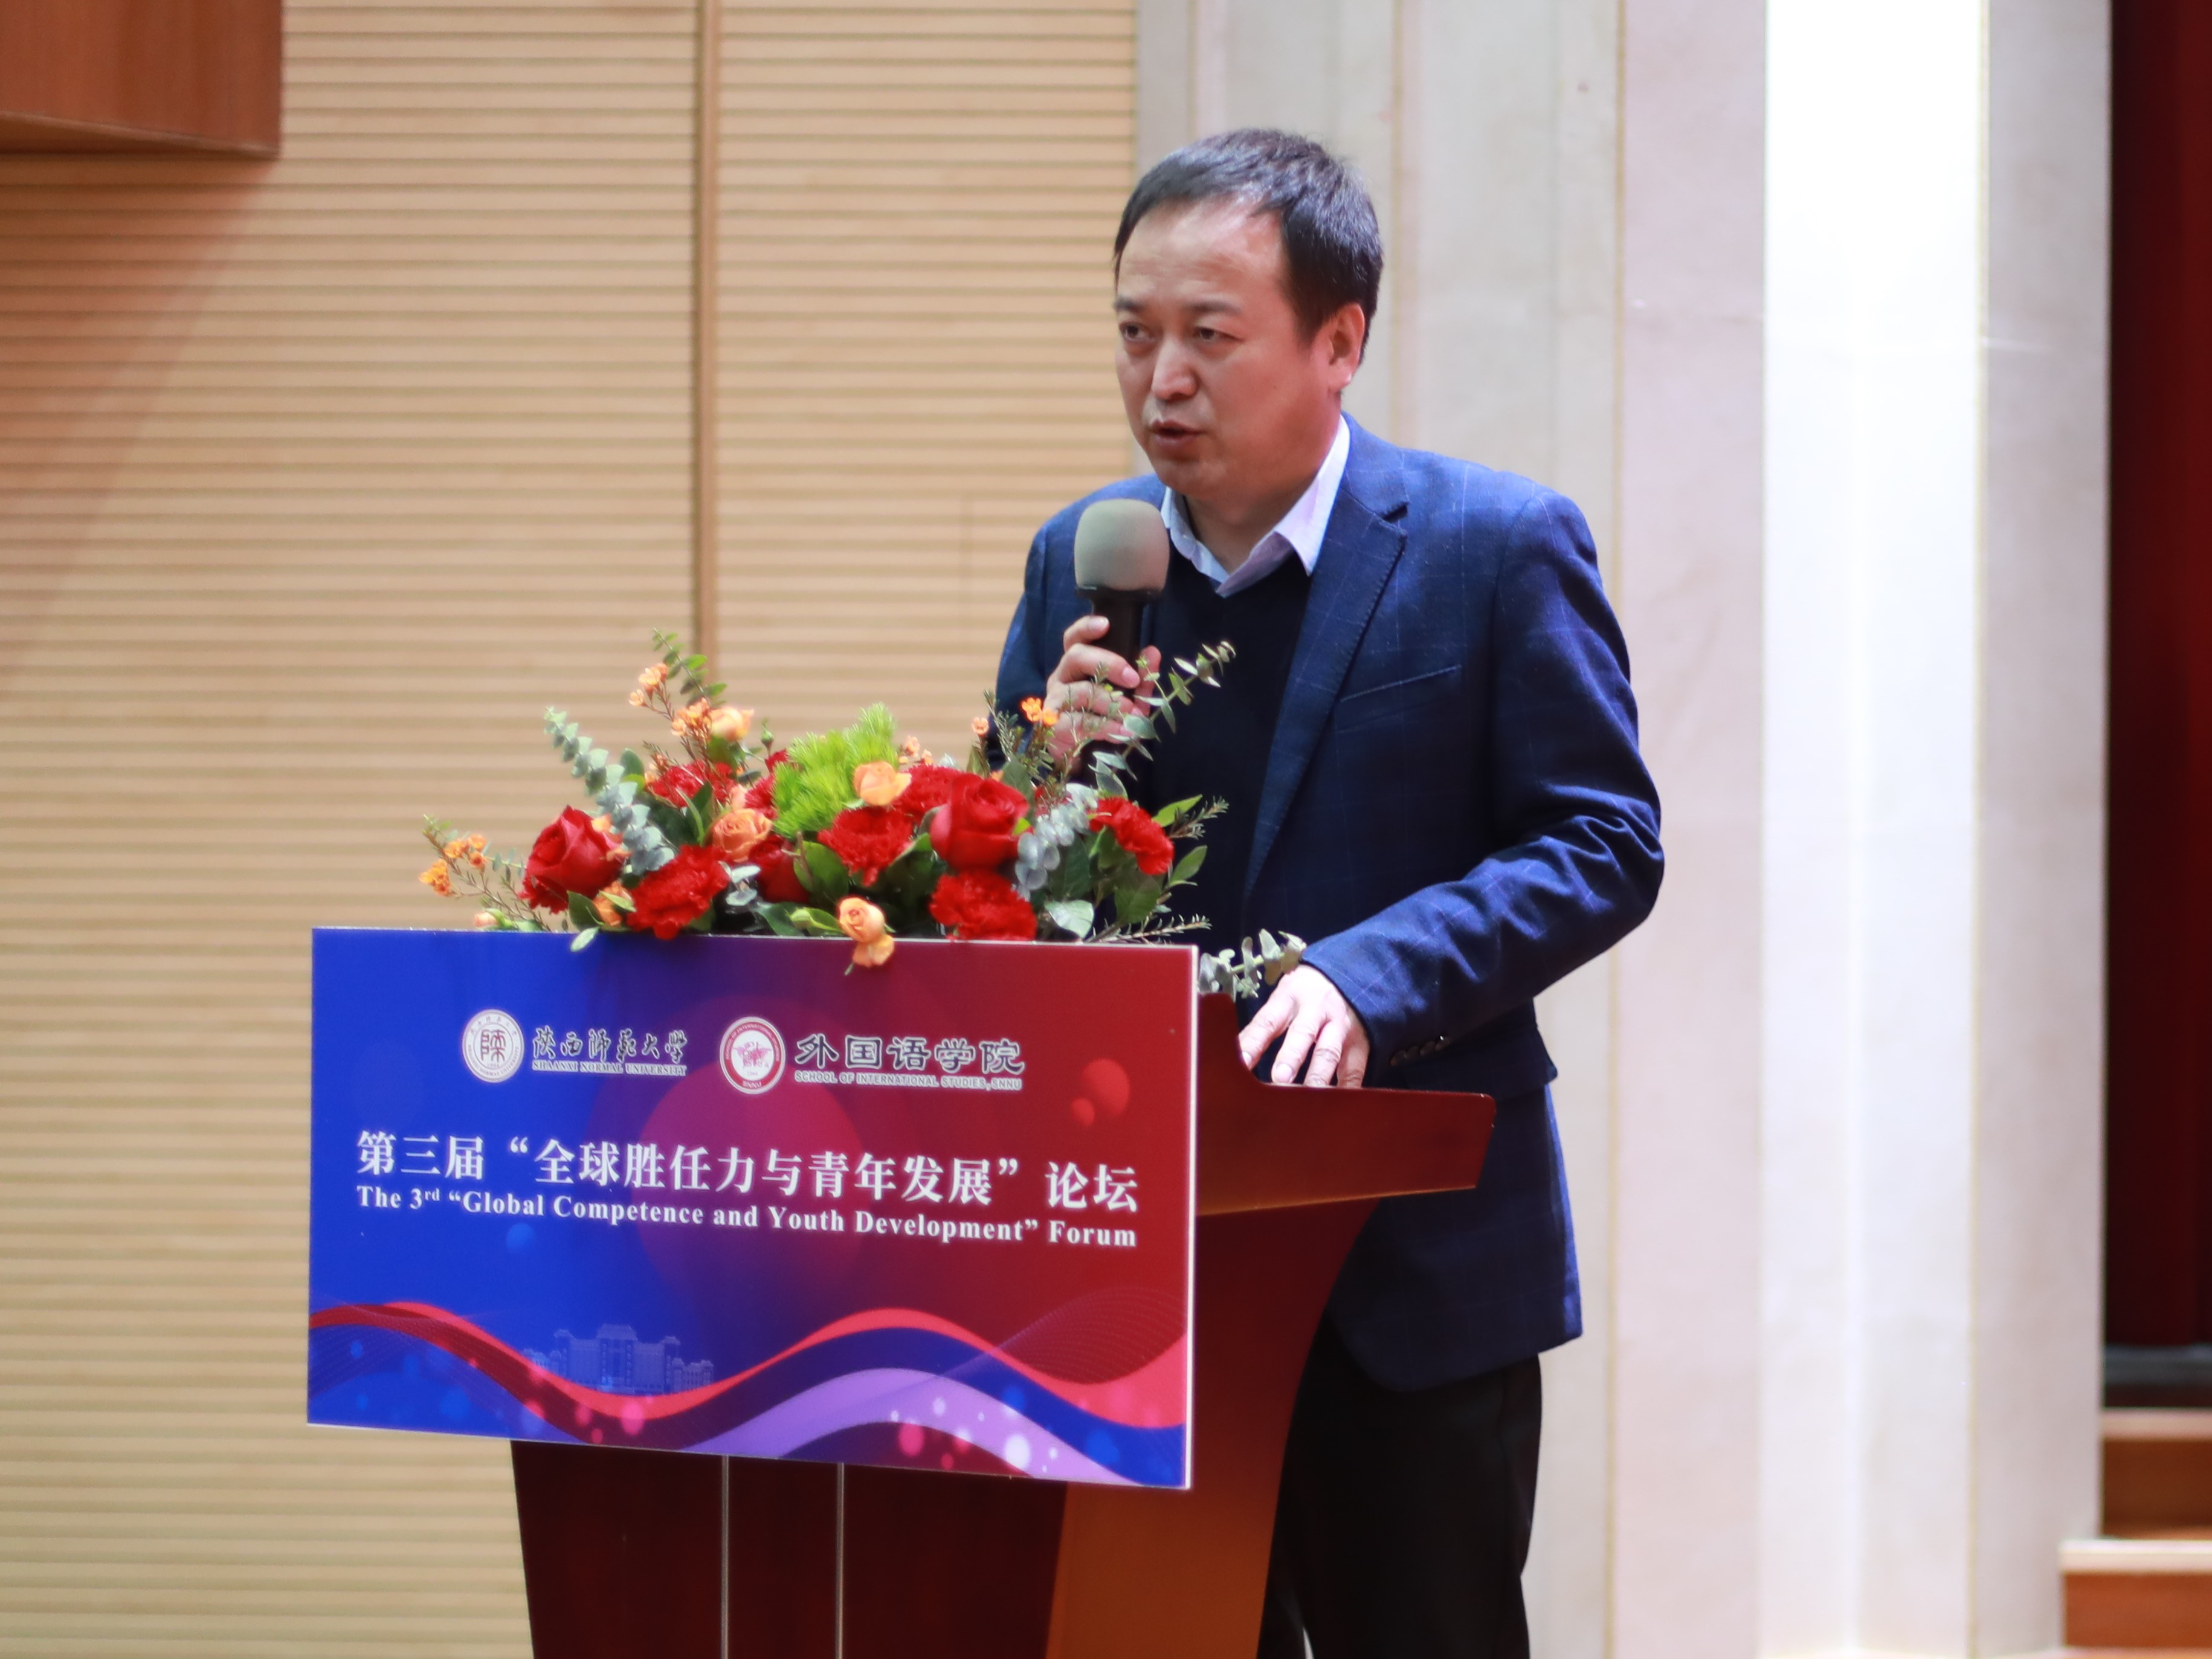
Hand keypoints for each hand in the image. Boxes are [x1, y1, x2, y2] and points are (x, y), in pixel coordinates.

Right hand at [1044, 614, 1159, 751]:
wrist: (1086, 759)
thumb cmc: (1105, 720)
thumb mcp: (1130, 698)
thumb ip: (1141, 677)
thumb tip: (1152, 653)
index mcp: (1077, 666)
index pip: (1074, 639)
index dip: (1086, 628)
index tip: (1106, 625)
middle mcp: (1061, 678)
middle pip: (1075, 656)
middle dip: (1108, 663)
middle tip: (1133, 679)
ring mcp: (1054, 702)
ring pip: (1080, 691)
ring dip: (1111, 702)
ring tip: (1132, 715)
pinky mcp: (1053, 726)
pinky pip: (1077, 721)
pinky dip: (1104, 727)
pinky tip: (1121, 732)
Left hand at [1239, 965, 1369, 1087]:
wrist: (1346, 977)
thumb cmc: (1303, 993)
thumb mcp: (1281, 998)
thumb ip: (1265, 1026)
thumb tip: (1240, 1058)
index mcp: (1289, 998)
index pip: (1268, 1021)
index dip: (1254, 1042)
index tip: (1243, 1063)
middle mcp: (1316, 1011)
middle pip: (1303, 1033)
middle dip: (1291, 1057)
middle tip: (1280, 1078)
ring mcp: (1340, 1027)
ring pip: (1329, 1051)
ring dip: (1318, 1075)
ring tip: (1308, 1096)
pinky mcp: (1358, 1043)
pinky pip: (1354, 1068)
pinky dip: (1347, 1088)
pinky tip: (1338, 1104)